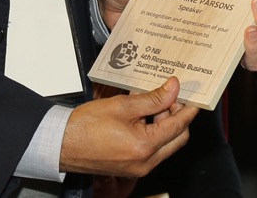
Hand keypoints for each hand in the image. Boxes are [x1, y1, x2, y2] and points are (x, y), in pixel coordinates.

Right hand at [61, 77, 194, 177]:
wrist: (62, 144)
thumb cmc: (86, 127)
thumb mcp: (123, 106)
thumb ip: (152, 98)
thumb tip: (173, 89)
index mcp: (145, 147)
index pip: (178, 125)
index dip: (188, 107)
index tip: (194, 95)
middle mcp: (146, 162)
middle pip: (177, 137)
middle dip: (178, 115)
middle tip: (173, 95)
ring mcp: (138, 167)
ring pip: (165, 143)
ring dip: (165, 122)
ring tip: (156, 100)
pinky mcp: (130, 167)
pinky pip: (152, 149)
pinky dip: (153, 131)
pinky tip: (144, 113)